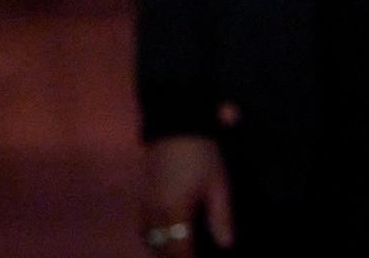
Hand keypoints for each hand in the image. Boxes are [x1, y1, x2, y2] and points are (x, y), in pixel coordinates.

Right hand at [141, 135, 233, 255]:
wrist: (176, 124)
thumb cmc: (202, 154)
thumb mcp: (218, 185)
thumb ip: (221, 217)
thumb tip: (226, 245)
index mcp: (175, 212)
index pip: (180, 251)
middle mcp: (155, 213)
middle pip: (162, 250)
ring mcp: (145, 204)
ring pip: (150, 241)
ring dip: (163, 251)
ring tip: (181, 254)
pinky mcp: (142, 196)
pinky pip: (144, 228)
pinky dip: (154, 239)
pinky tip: (167, 240)